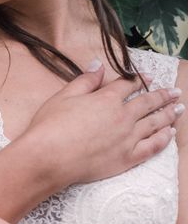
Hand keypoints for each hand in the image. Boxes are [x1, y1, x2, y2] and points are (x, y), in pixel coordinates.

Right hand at [22, 61, 182, 186]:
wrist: (48, 158)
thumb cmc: (50, 127)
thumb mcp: (63, 97)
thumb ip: (85, 80)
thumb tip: (98, 65)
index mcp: (106, 99)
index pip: (128, 85)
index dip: (139, 79)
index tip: (149, 77)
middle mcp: (122, 117)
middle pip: (148, 102)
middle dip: (163, 95)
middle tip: (175, 92)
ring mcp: (127, 138)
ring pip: (155, 123)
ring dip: (168, 114)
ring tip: (179, 109)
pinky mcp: (126, 158)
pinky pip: (152, 147)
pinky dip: (163, 139)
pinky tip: (169, 134)